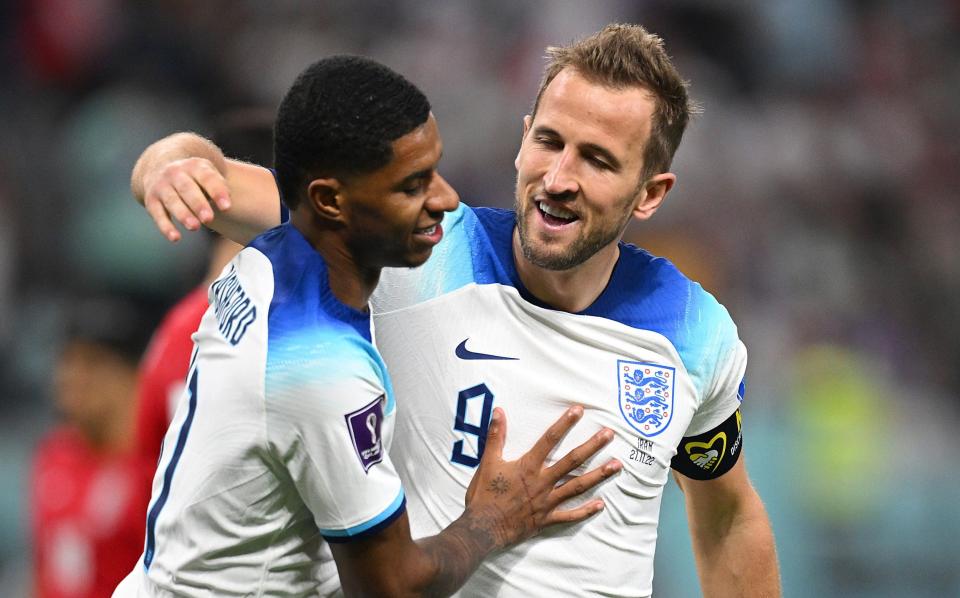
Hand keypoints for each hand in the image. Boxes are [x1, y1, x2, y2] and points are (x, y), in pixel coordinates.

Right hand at [141, 157, 232, 241]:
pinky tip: (175, 238)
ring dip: (183, 214)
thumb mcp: (208, 174)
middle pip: (187, 189)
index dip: (217, 192)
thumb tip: (226, 206)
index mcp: (194, 166)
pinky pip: (158, 214)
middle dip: (198, 204)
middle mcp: (175, 173)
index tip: (227, 208)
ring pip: (172, 201)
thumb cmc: (195, 177)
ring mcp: (161, 186)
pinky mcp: (151, 201)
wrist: (159, 167)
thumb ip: (219, 187)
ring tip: (194, 227)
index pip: (207, 178)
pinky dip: (165, 227)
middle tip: (209, 218)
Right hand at [463, 405, 619, 548]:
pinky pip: (570, 515)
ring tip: (617, 465)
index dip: (564, 424)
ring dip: (598, 475)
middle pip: (571, 461)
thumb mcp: (488, 462)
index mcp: (528, 467)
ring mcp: (547, 502)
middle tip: (609, 434)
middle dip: (592, 446)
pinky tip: (601, 505)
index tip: (579, 410)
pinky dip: (586, 511)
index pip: (549, 440)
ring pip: (578, 486)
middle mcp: (542, 482)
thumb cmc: (484, 495)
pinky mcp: (546, 519)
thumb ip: (496, 436)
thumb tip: (499, 412)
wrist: (482, 528)